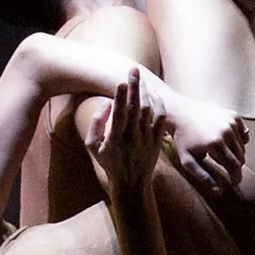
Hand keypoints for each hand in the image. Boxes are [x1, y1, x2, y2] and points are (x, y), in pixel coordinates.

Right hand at [88, 68, 166, 194]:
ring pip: (149, 110)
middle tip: (134, 70)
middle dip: (135, 87)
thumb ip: (95, 124)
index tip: (121, 82)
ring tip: (141, 79)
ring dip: (146, 92)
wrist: (131, 184)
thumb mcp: (93, 146)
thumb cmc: (109, 162)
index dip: (120, 97)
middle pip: (136, 107)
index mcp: (115, 138)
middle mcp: (133, 137)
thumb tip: (106, 103)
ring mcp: (147, 139)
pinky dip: (159, 105)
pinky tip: (154, 94)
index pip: (119, 114)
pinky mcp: (157, 140)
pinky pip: (161, 119)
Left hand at [164, 92, 248, 199]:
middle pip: (240, 157)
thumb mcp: (188, 161)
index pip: (234, 166)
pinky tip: (226, 140)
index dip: (236, 177)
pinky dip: (238, 140)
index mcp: (216, 144)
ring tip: (221, 152)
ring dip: (235, 153)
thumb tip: (218, 192)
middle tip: (225, 167)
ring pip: (243, 146)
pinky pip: (243, 134)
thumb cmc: (183, 139)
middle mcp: (227, 131)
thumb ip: (204, 177)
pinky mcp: (234, 115)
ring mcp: (231, 122)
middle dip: (235, 166)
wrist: (181, 112)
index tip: (234, 183)